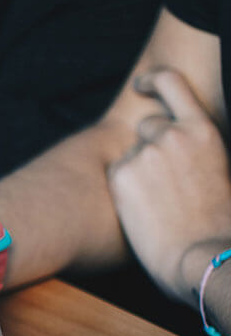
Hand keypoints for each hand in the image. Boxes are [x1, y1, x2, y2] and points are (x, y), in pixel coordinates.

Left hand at [108, 68, 230, 300]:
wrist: (201, 256)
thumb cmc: (215, 222)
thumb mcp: (218, 171)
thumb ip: (195, 149)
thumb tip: (178, 144)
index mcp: (203, 130)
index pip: (171, 83)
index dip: (152, 80)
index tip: (141, 86)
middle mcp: (173, 134)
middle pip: (146, 126)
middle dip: (149, 147)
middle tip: (161, 183)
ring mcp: (144, 152)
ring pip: (131, 154)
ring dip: (138, 172)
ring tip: (159, 203)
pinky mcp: (121, 174)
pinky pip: (116, 174)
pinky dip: (124, 189)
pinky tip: (143, 210)